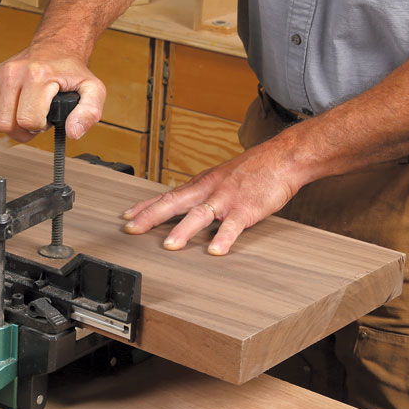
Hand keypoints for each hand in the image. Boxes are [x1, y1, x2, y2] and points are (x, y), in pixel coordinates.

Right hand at [0, 44, 105, 141]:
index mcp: (38, 75)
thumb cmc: (70, 70)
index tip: (49, 117)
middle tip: (37, 117)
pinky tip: (18, 105)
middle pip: (6, 124)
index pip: (28, 120)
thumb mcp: (92, 90)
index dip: (40, 126)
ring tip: (28, 111)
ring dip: (13, 123)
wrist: (55, 47)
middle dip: (24, 129)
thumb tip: (73, 132)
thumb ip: (89, 113)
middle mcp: (14, 72)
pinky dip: (4, 115)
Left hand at [121, 140, 304, 254]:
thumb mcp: (220, 176)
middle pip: (173, 203)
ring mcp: (226, 199)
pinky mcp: (246, 208)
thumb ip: (202, 191)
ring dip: (183, 230)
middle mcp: (208, 190)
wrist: (282, 157)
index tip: (126, 216)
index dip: (145, 207)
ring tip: (169, 246)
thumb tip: (185, 205)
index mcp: (201, 184)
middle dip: (150, 217)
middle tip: (131, 230)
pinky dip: (223, 238)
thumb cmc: (252, 169)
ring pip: (200, 215)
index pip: (166, 195)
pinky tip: (215, 251)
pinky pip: (233, 225)